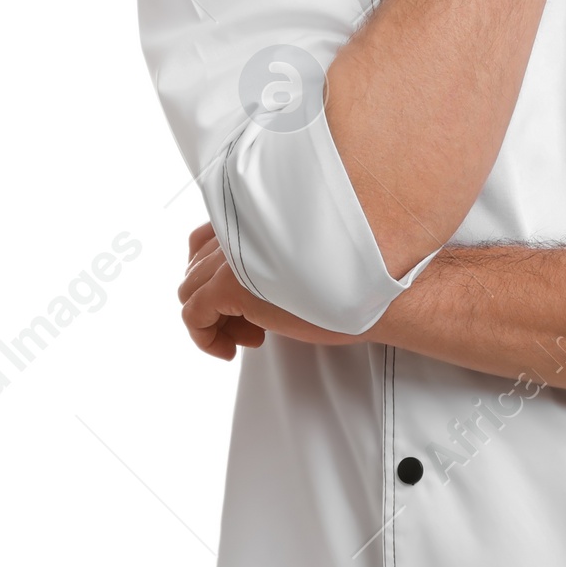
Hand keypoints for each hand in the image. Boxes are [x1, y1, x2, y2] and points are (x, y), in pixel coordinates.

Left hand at [178, 224, 370, 358]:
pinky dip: (205, 338)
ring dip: (215, 319)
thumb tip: (248, 285)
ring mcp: (232, 255)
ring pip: (189, 290)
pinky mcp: (230, 286)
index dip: (216, 274)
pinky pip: (192, 316)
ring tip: (249, 335)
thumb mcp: (303, 256)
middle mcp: (241, 228)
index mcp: (257, 215)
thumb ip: (271, 254)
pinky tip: (229, 350)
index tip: (239, 300)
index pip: (205, 238)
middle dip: (216, 300)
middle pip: (195, 267)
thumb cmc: (353, 277)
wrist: (376, 291)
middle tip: (249, 323)